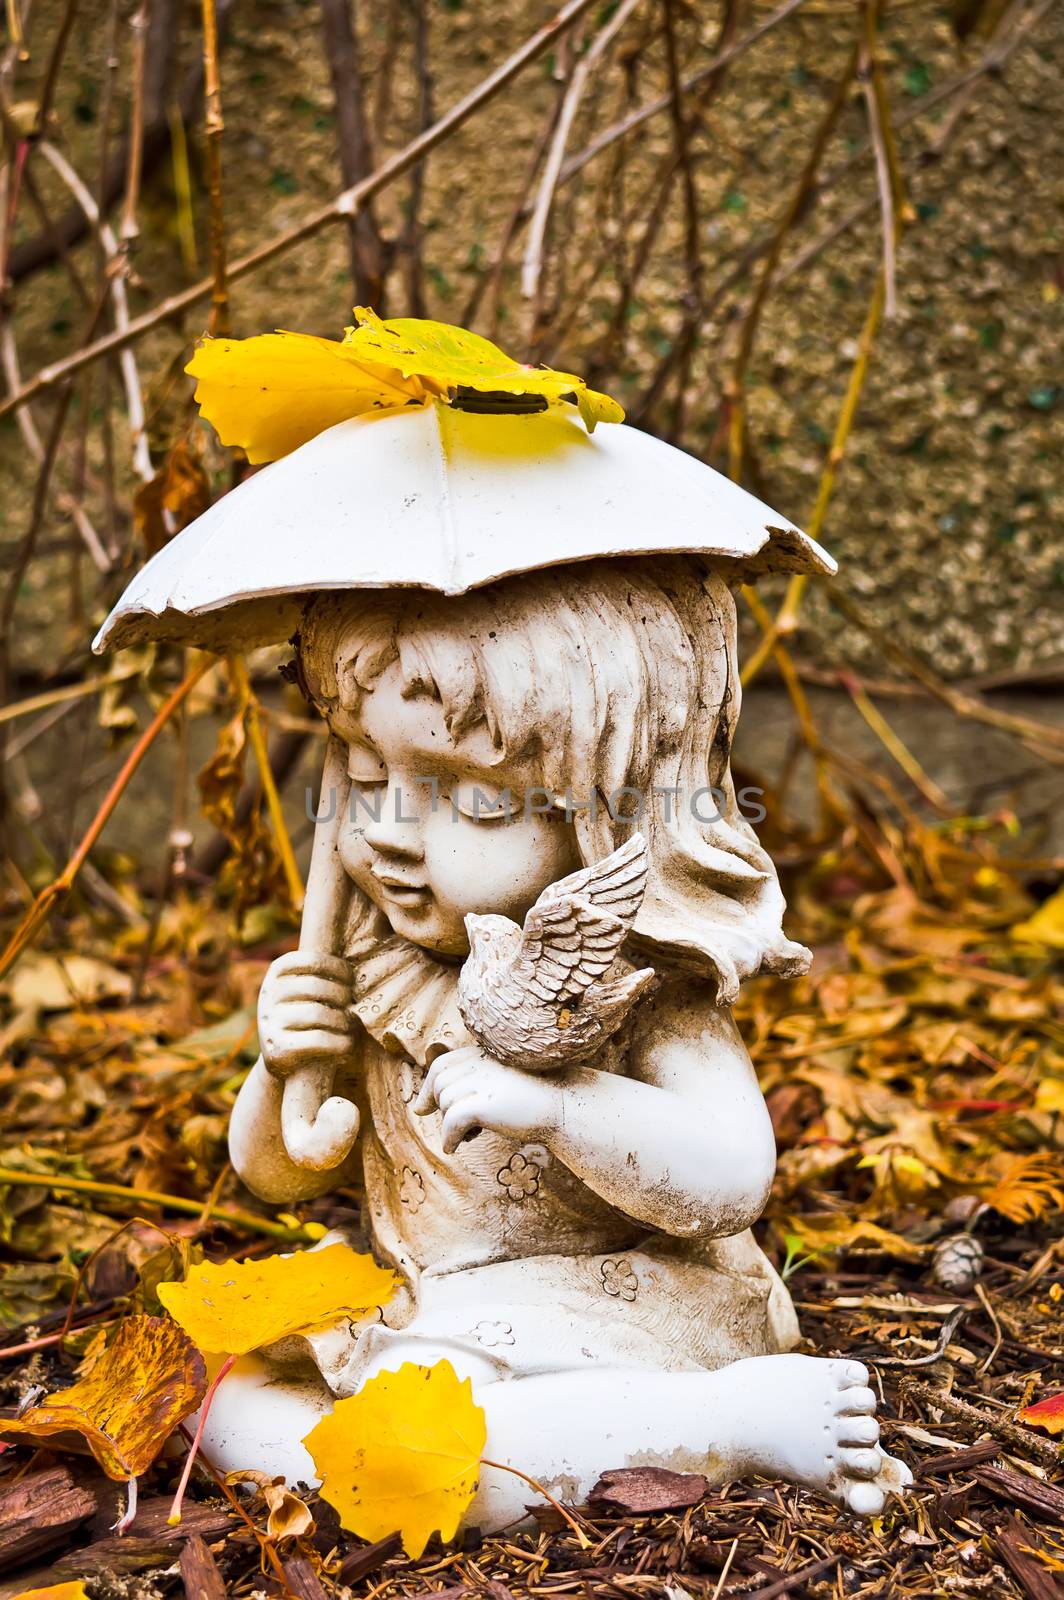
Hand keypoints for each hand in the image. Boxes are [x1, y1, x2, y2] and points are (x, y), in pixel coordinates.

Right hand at [258, 950, 354, 1080]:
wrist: (287, 1057)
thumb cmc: (309, 1014)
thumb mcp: (307, 989)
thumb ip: (321, 972)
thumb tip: (344, 952)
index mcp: (276, 974)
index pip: (307, 960)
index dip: (334, 966)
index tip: (350, 978)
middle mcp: (268, 996)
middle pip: (313, 986)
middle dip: (340, 993)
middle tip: (350, 1002)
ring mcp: (270, 1022)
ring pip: (316, 1014)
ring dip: (342, 1019)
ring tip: (348, 1023)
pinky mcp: (277, 1049)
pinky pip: (317, 1040)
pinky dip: (339, 1041)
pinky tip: (347, 1043)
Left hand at [414, 1045, 561, 1154]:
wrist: (566, 1105)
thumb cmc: (540, 1097)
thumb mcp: (504, 1081)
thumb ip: (476, 1082)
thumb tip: (425, 1104)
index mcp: (486, 1053)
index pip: (442, 1064)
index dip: (429, 1086)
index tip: (423, 1106)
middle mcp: (481, 1062)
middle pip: (439, 1083)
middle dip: (439, 1105)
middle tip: (455, 1127)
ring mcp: (483, 1081)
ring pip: (445, 1102)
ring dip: (451, 1122)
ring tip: (473, 1134)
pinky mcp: (484, 1104)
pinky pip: (451, 1121)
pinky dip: (449, 1137)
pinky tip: (455, 1147)